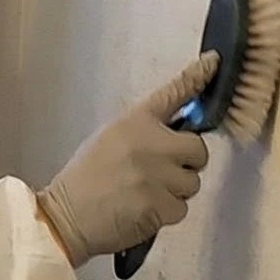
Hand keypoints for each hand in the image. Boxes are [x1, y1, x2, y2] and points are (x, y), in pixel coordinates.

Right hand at [32, 53, 219, 264]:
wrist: (66, 216)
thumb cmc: (84, 180)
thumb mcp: (108, 139)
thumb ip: (143, 133)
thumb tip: (176, 136)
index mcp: (134, 122)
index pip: (173, 93)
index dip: (196, 77)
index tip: (213, 62)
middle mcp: (150, 143)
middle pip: (198, 148)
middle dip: (187, 163)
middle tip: (162, 173)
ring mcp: (157, 175)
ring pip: (192, 183)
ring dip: (174, 191)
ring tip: (143, 195)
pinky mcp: (160, 204)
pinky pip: (181, 208)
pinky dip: (165, 213)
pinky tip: (142, 211)